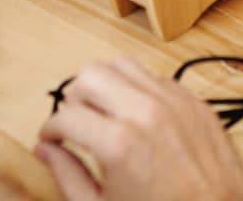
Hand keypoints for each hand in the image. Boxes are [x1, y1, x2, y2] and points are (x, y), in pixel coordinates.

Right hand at [35, 58, 242, 200]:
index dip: (50, 129)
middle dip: (75, 97)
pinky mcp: (196, 103)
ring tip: (106, 114)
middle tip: (77, 122)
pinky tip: (138, 118)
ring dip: (108, 85)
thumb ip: (67, 177)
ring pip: (123, 64)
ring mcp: (175, 103)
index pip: (65, 114)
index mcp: (119, 144)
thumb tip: (47, 150)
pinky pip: (157, 77)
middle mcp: (146, 113)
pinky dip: (140, 91)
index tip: (52, 138)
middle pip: (90, 74)